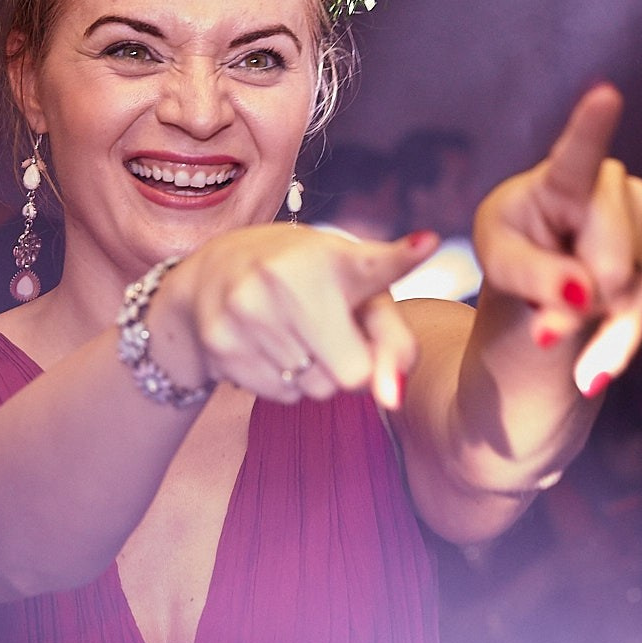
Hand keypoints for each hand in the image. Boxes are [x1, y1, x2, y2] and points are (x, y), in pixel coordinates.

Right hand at [153, 223, 441, 408]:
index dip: (402, 257)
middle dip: (350, 364)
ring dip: (314, 372)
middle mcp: (287, 277)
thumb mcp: (359, 293)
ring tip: (294, 330)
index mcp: (332, 256)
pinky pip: (282, 396)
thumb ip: (393, 342)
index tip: (425, 244)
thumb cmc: (309, 283)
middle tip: (328, 329)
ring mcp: (248, 311)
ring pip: (315, 389)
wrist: (216, 274)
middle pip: (352, 374)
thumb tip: (392, 398)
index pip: (374, 265)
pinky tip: (268, 342)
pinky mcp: (221, 344)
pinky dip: (284, 380)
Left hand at [472, 83, 641, 395]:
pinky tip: (595, 361)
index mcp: (558, 177)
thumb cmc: (513, 252)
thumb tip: (581, 293)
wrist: (544, 271)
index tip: (606, 94)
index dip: (593, 125)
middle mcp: (610, 182)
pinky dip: (619, 340)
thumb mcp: (501, 265)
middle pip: (610, 260)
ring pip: (632, 288)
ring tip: (564, 317)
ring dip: (597, 323)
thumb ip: (533, 277)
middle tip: (544, 323)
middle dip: (581, 303)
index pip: (577, 152)